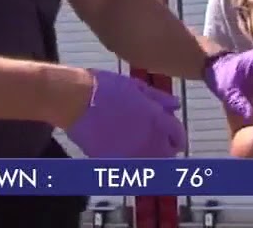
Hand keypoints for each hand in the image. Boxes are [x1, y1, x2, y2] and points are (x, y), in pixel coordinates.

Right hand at [66, 69, 186, 157]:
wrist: (73, 100)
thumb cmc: (105, 87)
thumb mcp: (134, 86)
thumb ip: (158, 98)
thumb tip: (175, 106)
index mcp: (155, 119)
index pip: (178, 136)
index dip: (178, 136)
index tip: (174, 137)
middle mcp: (147, 140)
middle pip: (167, 154)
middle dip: (166, 148)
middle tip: (157, 141)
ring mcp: (129, 153)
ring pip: (149, 164)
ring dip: (149, 157)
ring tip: (138, 145)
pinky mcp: (112, 162)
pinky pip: (127, 166)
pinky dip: (129, 161)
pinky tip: (121, 149)